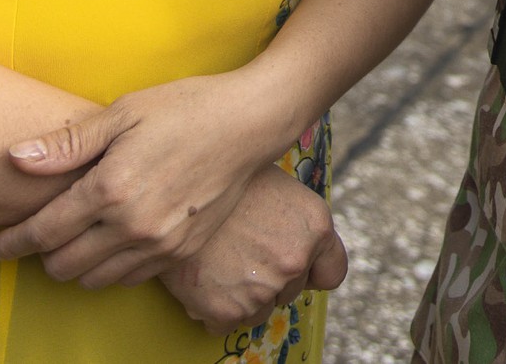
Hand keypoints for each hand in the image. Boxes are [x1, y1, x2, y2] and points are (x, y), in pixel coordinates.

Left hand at [0, 71, 299, 286]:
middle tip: (39, 234)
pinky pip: (129, 278)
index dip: (11, 243)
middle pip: (62, 264)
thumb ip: (68, 143)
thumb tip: (14, 159)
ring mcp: (159, 242)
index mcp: (110, 189)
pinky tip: (110, 244)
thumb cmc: (186, 107)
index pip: (43, 232)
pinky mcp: (181, 250)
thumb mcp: (124, 112)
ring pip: (93, 278)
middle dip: (40, 255)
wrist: (251, 122)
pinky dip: (109, 269)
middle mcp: (132, 225)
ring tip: (73, 240)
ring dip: (74, 265)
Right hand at [160, 166, 347, 333]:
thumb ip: (295, 219)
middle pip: (289, 291)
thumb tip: (296, 241)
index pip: (331, 273)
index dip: (311, 270)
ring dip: (240, 296)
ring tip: (218, 264)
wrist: (174, 192)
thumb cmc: (224, 180)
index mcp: (315, 227)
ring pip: (257, 311)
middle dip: (267, 278)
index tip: (292, 266)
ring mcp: (262, 289)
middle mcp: (295, 261)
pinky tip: (201, 280)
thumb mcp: (275, 184)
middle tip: (239, 253)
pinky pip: (224, 324)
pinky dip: (211, 309)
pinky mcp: (227, 310)